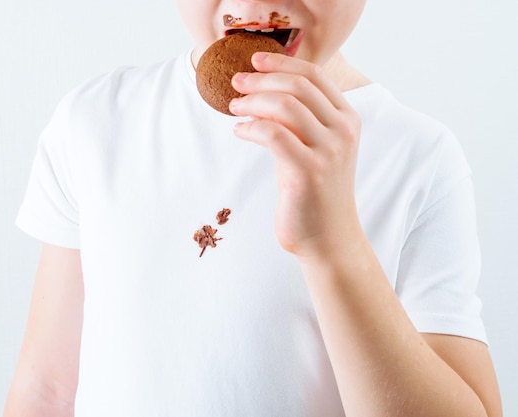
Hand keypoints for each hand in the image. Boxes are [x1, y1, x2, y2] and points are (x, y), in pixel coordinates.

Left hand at [230, 52, 362, 258]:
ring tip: (234, 107)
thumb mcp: (317, 148)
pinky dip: (250, 127)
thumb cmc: (316, 192)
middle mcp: (343, 131)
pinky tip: (239, 131)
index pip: (315, 76)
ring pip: (284, 107)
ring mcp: (328, 152)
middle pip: (298, 86)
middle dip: (262, 79)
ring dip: (252, 102)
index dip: (282, 64)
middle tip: (237, 82)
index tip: (255, 61)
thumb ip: (302, 120)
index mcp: (348, 120)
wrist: (328, 238)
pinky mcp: (307, 172)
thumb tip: (266, 90)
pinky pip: (272, 135)